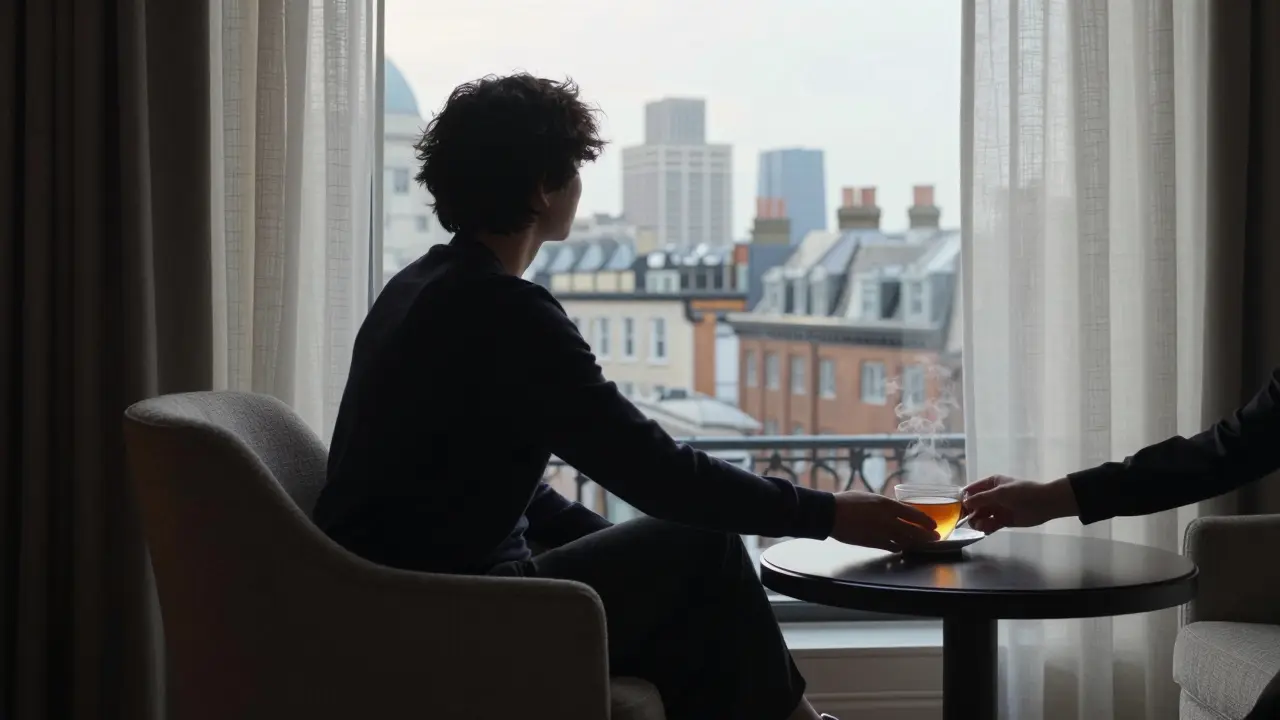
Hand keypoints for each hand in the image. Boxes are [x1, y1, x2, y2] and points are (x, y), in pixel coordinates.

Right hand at [830, 491, 939, 550]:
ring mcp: (881, 533)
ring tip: (924, 545)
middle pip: (913, 530)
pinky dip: (900, 547)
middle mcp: (887, 519)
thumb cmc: (847, 502)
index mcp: (887, 504)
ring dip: (916, 543)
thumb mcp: (870, 497)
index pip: (913, 513)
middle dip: (927, 535)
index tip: (933, 524)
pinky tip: (903, 547)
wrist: (831, 514)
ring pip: (905, 541)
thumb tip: (895, 509)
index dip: (925, 520)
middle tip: (936, 538)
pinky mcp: (873, 543)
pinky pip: (892, 547)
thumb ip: (885, 505)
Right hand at [961, 475, 1078, 533]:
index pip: (971, 490)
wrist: (1044, 504)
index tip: (957, 509)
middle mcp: (991, 496)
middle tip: (969, 521)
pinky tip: (988, 529)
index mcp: (990, 484)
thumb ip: (981, 498)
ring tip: (983, 525)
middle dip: (970, 513)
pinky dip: (986, 528)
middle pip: (973, 505)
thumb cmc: (1022, 493)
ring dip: (978, 522)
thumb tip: (964, 503)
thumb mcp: (1000, 492)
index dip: (963, 499)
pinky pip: (989, 525)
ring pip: (980, 516)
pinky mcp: (1002, 521)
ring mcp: (997, 509)